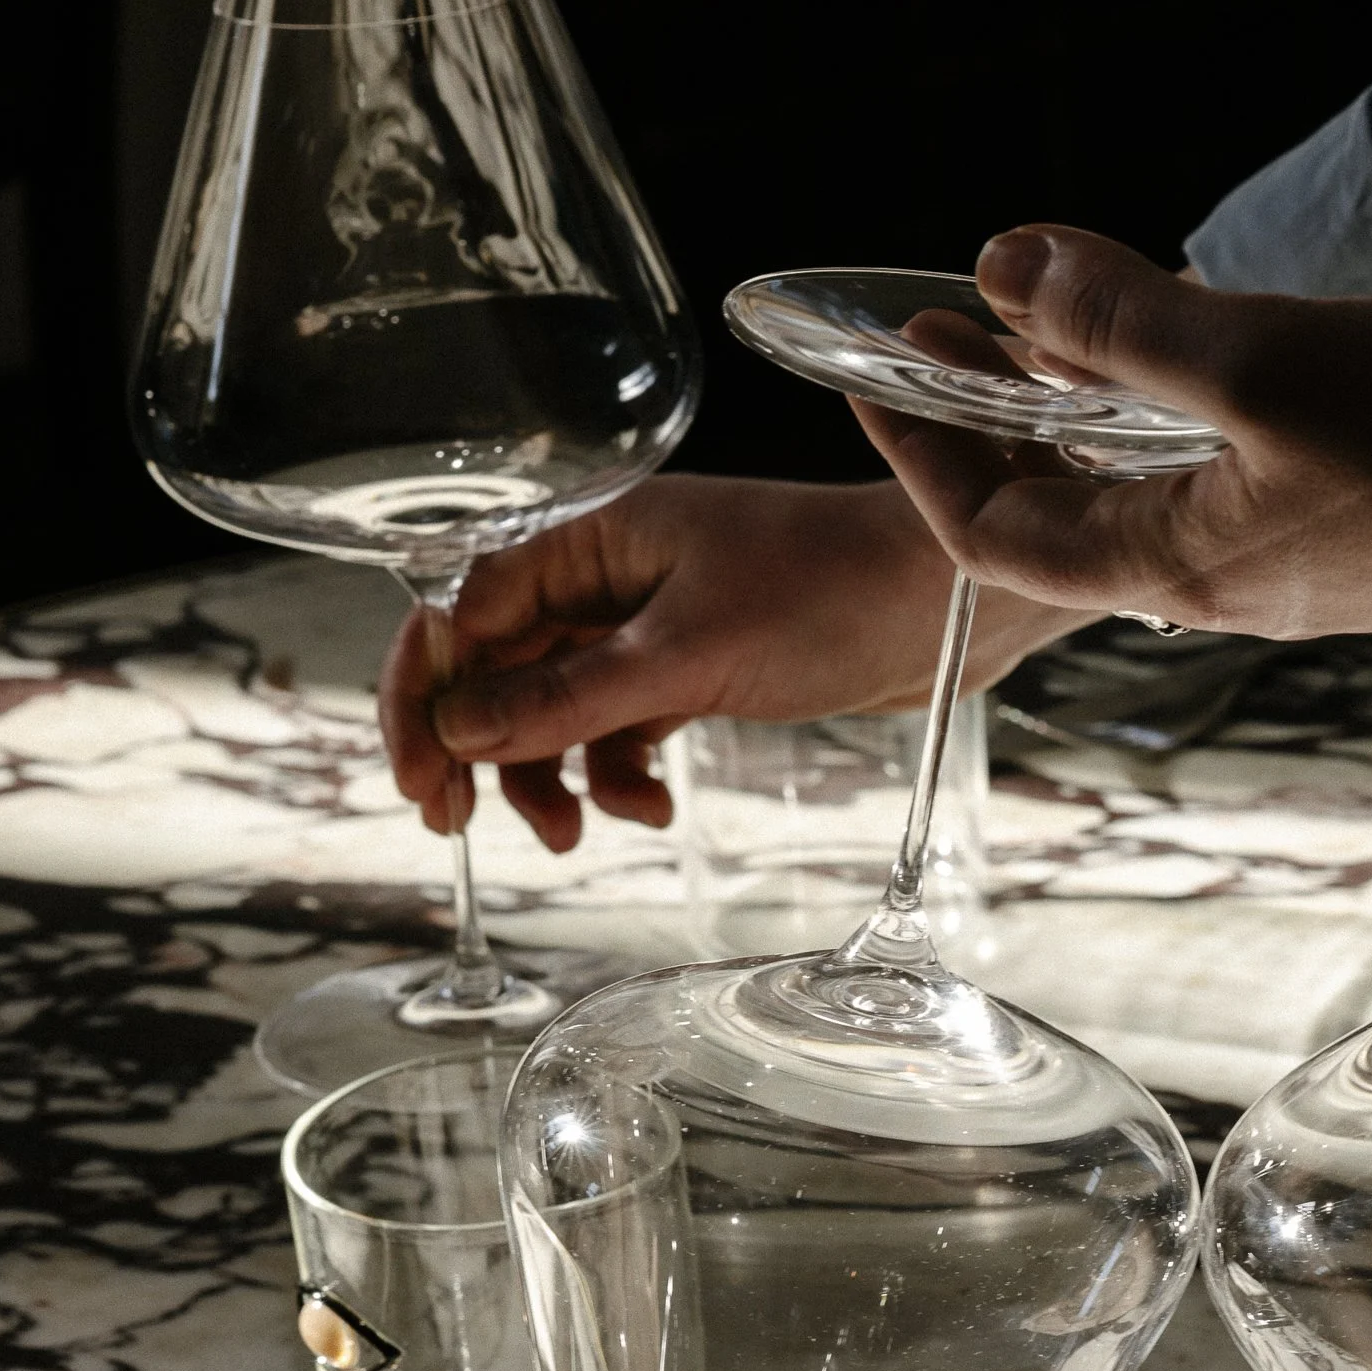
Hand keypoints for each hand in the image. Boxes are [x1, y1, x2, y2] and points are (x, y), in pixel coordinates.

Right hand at [380, 473, 1073, 850]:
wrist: (950, 599)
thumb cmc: (833, 589)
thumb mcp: (688, 654)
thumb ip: (569, 698)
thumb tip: (462, 733)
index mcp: (592, 536)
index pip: (463, 610)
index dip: (428, 694)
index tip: (421, 776)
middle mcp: (609, 574)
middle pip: (496, 666)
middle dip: (475, 748)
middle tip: (455, 826)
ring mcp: (648, 625)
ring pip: (552, 710)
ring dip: (546, 775)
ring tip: (571, 835)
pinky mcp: (691, 670)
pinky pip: (616, 730)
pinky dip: (618, 775)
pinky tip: (652, 806)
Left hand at [853, 225, 1371, 637]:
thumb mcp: (1265, 359)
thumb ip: (1122, 322)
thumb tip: (1001, 268)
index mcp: (1178, 568)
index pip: (992, 533)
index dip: (920, 452)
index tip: (875, 371)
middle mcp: (1220, 585)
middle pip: (1058, 512)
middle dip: (990, 417)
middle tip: (945, 324)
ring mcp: (1285, 564)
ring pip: (1139, 488)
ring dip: (1079, 408)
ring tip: (1046, 319)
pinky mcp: (1343, 533)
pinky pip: (1214, 479)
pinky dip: (1165, 417)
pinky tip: (1178, 353)